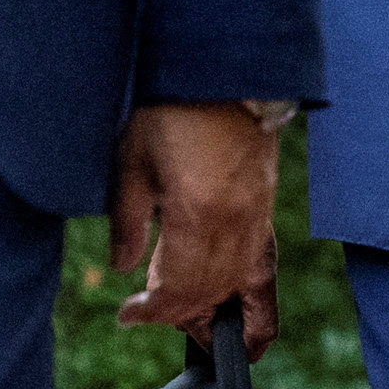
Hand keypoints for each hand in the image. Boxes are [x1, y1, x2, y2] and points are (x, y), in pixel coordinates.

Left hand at [109, 99, 279, 344]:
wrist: (226, 74)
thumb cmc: (173, 109)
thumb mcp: (134, 161)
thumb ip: (128, 221)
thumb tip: (122, 266)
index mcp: (197, 214)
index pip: (178, 288)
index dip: (152, 312)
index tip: (128, 314)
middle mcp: (234, 223)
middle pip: (209, 293)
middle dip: (177, 313)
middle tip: (148, 311)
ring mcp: (256, 217)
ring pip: (236, 284)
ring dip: (208, 304)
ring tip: (180, 309)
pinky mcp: (266, 207)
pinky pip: (257, 264)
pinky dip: (239, 288)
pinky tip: (224, 297)